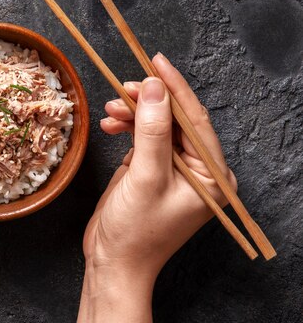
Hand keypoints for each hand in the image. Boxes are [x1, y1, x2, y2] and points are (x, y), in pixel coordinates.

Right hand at [77, 53, 236, 322]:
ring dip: (133, 114)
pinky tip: (110, 124)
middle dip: (147, 102)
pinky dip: (127, 127)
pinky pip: (142, 137)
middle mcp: (198, 169)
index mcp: (212, 175)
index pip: (195, 119)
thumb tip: (154, 87)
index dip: (175, 88)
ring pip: (156, 125)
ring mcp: (174, 169)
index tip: (156, 61)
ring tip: (110, 110)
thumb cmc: (135, 230)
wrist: (113, 262)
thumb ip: (152, 130)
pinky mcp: (151, 169)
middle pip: (174, 119)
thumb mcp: (145, 176)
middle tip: (122, 89)